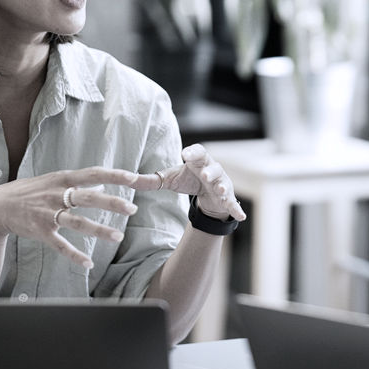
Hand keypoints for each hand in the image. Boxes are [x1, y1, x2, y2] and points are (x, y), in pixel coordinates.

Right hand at [0, 167, 137, 268]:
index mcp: (62, 178)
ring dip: (98, 230)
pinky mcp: (41, 231)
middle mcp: (56, 194)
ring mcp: (48, 214)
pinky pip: (60, 245)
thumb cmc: (32, 190)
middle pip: (87, 197)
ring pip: (77, 223)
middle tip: (132, 208)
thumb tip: (104, 184)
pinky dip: (74, 255)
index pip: (93, 174)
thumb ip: (79, 182)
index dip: (114, 175)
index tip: (134, 177)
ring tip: (118, 237)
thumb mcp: (54, 179)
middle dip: (111, 203)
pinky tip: (89, 264)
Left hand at [129, 143, 246, 221]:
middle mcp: (212, 170)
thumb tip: (127, 180)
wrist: (208, 194)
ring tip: (220, 191)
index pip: (198, 152)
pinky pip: (233, 204)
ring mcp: (222, 184)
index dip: (193, 152)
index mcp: (198, 161)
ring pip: (224, 183)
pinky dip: (237, 209)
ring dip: (222, 187)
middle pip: (213, 166)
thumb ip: (150, 180)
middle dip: (210, 170)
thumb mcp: (169, 179)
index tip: (185, 154)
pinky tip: (241, 217)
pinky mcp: (227, 199)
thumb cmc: (189, 180)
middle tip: (204, 174)